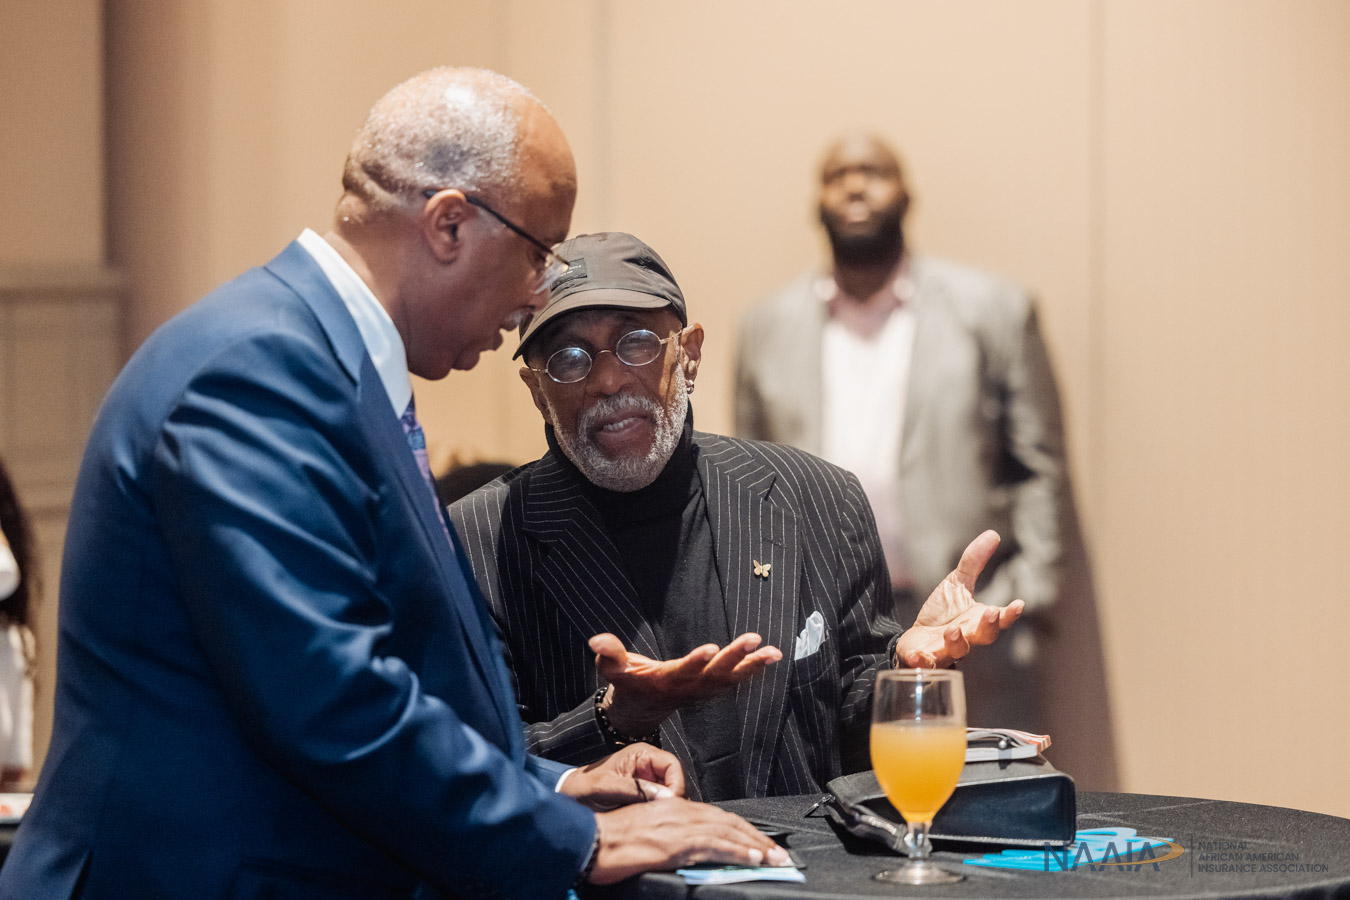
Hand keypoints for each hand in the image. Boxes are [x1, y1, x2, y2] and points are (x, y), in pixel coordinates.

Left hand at [558, 743, 683, 810]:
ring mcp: (647, 782)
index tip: (670, 803)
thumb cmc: (582, 786)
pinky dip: (657, 814)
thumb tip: (665, 797)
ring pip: (669, 795)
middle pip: (675, 781)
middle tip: (661, 815)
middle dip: (672, 798)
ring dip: (664, 808)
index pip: (672, 765)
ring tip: (652, 819)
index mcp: (641, 754)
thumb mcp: (605, 786)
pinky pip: (659, 805)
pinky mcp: (644, 797)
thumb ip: (634, 789)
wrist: (569, 796)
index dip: (676, 784)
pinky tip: (648, 822)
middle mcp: (648, 766)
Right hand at [588, 798, 789, 884]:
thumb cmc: (608, 840)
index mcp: (671, 807)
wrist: (588, 841)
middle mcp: (679, 811)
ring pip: (726, 831)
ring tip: (774, 858)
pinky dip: (736, 850)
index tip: (759, 844)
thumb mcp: (645, 832)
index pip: (717, 817)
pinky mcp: (675, 842)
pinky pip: (713, 845)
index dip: (741, 830)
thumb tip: (690, 850)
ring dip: (755, 845)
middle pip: (728, 821)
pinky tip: (752, 858)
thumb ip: (670, 836)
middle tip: (778, 854)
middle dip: (756, 838)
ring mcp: (678, 826)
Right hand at [590, 632, 781, 736]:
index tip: (712, 648)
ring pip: (731, 678)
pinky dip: (753, 668)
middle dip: (735, 657)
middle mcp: (688, 687)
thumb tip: (596, 639)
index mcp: (665, 681)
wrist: (641, 708)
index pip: (683, 671)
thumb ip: (608, 654)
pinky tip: (770, 655)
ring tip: (773, 651)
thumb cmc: (627, 683)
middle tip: (753, 640)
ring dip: (752, 664)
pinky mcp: (711, 686)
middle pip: (714, 673)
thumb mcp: (612, 669)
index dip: (697, 661)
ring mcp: (702, 689)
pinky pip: (735, 678)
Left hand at [894, 530, 1024, 667]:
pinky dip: (920, 661)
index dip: (1009, 613)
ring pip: (957, 651)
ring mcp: (947, 650)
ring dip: (956, 642)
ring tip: (952, 631)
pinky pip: (924, 664)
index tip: (1018, 604)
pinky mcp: (925, 659)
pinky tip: (916, 657)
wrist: (917, 639)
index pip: (1000, 619)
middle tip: (991, 614)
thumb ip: (973, 562)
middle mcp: (967, 638)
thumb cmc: (943, 614)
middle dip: (989, 626)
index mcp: (978, 621)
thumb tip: (993, 534)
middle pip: (984, 636)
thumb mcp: (957, 584)